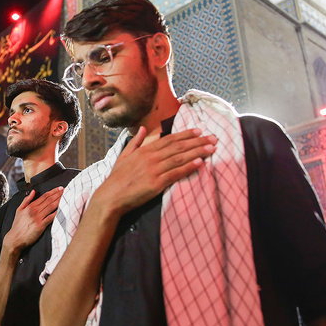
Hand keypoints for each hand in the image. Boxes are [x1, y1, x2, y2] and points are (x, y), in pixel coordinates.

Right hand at [4, 187, 63, 252]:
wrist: (14, 239)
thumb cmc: (17, 226)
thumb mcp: (19, 210)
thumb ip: (26, 200)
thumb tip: (33, 191)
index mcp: (30, 206)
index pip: (44, 196)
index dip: (53, 191)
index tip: (59, 188)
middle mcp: (34, 211)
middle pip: (49, 200)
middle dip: (58, 194)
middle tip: (65, 189)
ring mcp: (38, 218)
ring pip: (51, 207)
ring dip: (59, 201)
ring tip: (65, 196)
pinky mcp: (40, 226)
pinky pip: (51, 218)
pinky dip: (57, 213)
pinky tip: (62, 209)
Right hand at [93, 127, 217, 217]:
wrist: (111, 196)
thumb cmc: (117, 178)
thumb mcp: (124, 156)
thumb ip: (136, 142)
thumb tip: (145, 129)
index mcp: (144, 150)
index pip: (169, 139)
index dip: (185, 134)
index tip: (199, 131)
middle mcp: (151, 157)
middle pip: (178, 147)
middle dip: (197, 141)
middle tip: (213, 138)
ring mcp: (154, 170)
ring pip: (180, 158)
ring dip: (197, 152)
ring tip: (212, 149)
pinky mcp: (156, 183)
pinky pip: (175, 173)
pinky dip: (188, 167)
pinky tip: (200, 163)